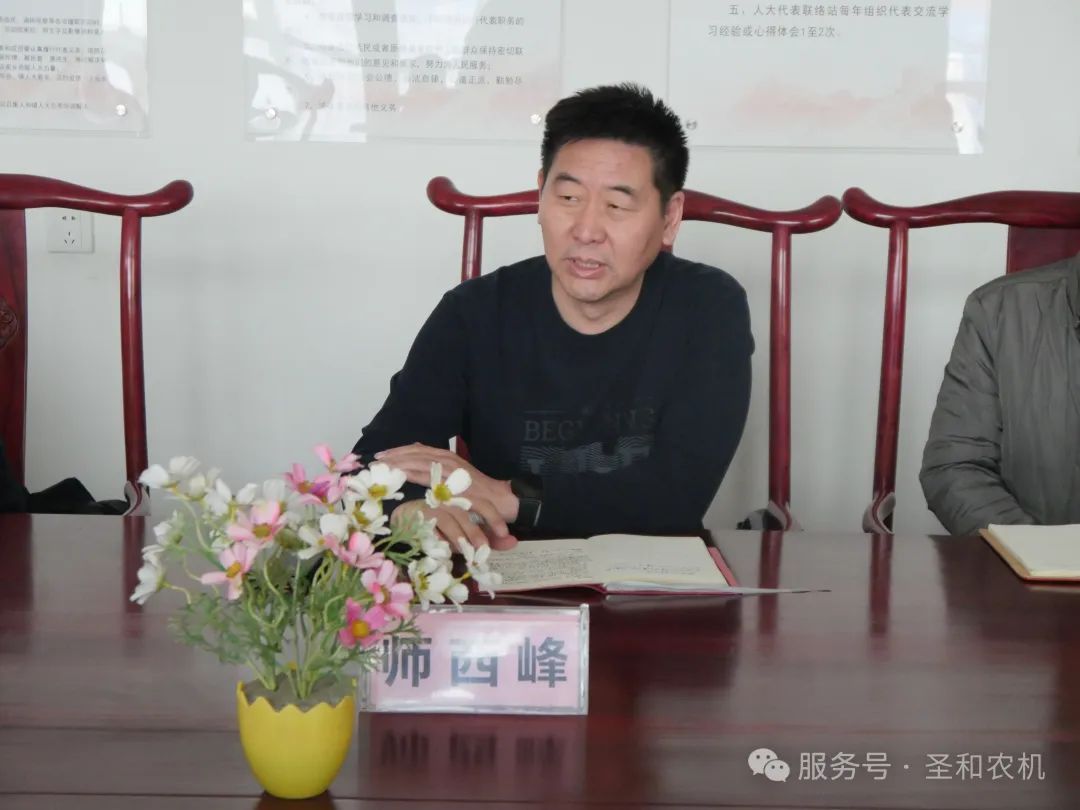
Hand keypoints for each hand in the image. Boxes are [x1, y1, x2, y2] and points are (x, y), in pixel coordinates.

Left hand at [376, 443, 519, 523]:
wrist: (500, 501)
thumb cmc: (477, 492)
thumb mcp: (455, 477)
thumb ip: (438, 470)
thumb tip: (418, 461)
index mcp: (447, 457)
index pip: (418, 449)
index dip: (399, 451)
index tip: (382, 455)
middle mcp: (448, 460)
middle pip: (416, 453)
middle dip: (395, 455)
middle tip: (376, 459)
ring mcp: (451, 471)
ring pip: (420, 462)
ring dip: (400, 462)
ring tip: (383, 466)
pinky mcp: (452, 483)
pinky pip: (430, 477)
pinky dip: (413, 473)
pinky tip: (400, 474)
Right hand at [392, 499, 517, 550]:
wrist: (407, 528)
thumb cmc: (442, 530)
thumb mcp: (468, 535)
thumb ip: (489, 538)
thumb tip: (513, 542)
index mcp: (463, 500)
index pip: (481, 503)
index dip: (494, 517)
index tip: (504, 533)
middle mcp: (450, 499)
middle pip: (466, 510)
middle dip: (476, 531)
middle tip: (482, 549)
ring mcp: (434, 505)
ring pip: (450, 518)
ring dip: (460, 536)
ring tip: (466, 551)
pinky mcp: (419, 513)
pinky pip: (432, 525)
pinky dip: (440, 537)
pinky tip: (444, 548)